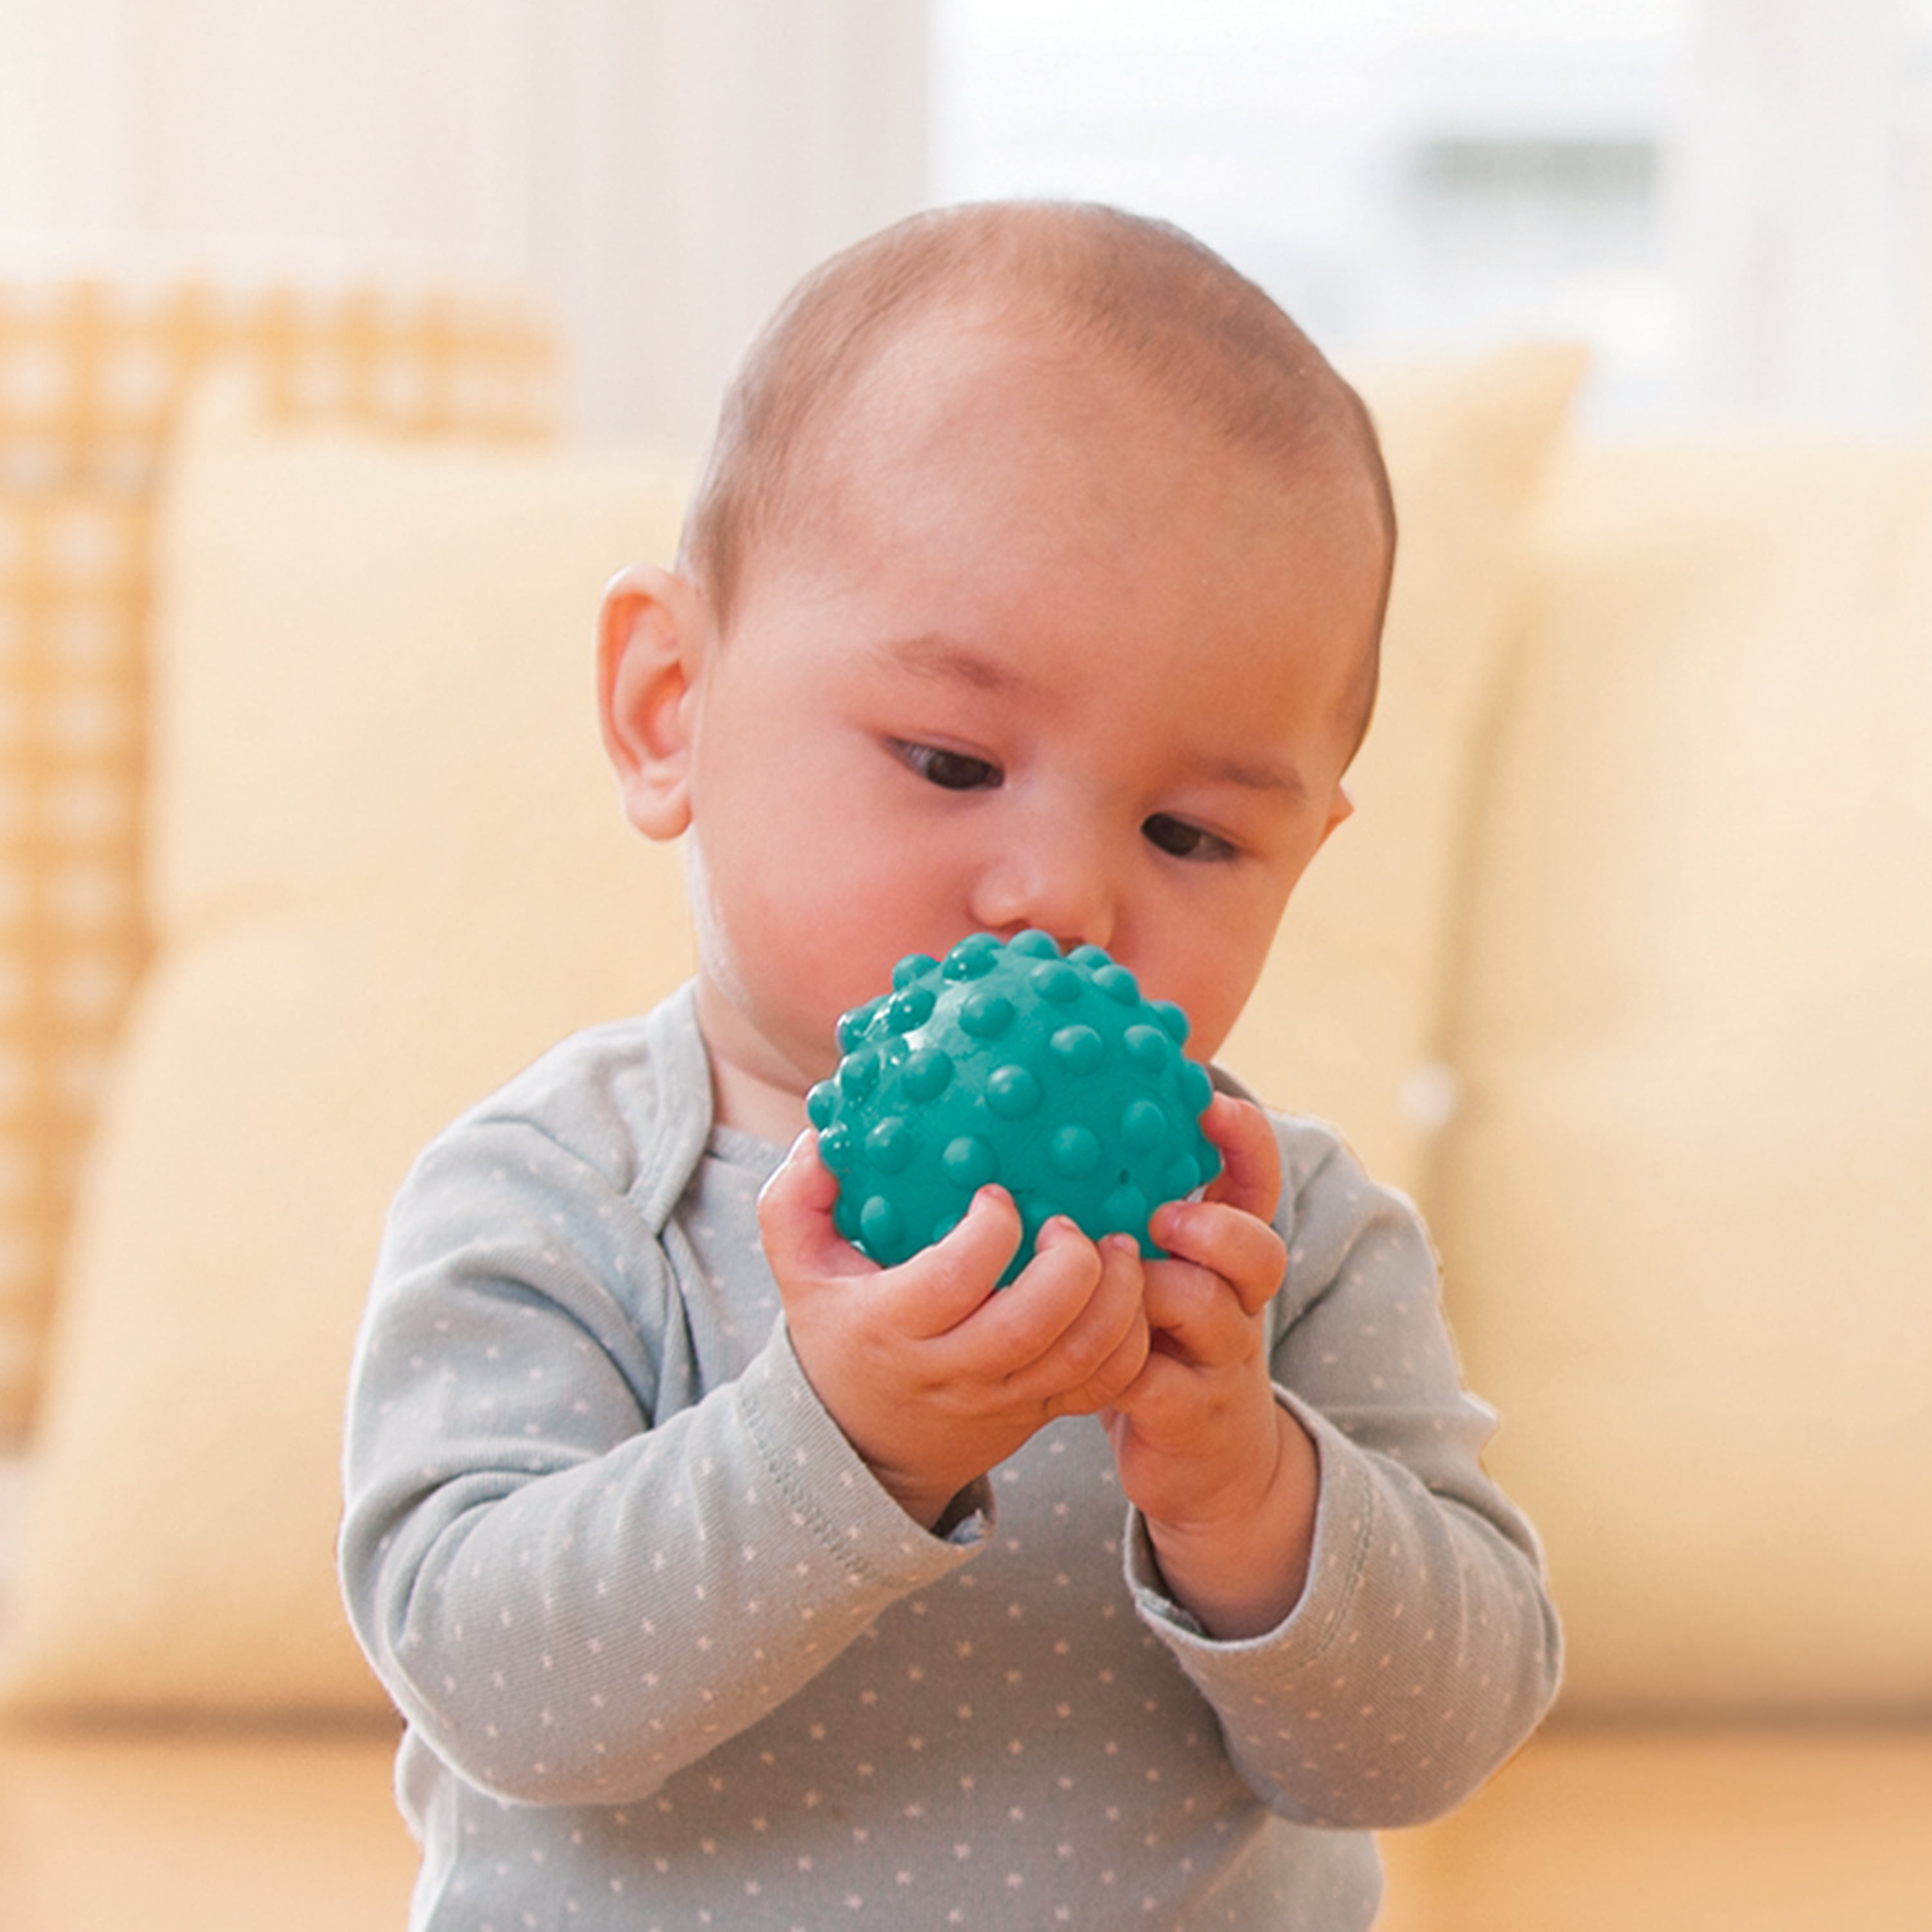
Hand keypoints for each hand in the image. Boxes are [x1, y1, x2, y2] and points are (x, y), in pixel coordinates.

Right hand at [758, 1133, 1150, 1529]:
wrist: (863, 1443)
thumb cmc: (838, 1332)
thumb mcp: (799, 1267)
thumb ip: (797, 1198)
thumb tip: (821, 1135)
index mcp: (894, 1326)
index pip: (955, 1278)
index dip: (991, 1230)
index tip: (997, 1194)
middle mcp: (954, 1370)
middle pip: (1034, 1323)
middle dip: (1070, 1264)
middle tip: (1071, 1224)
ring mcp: (1006, 1399)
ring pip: (1085, 1357)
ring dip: (1118, 1297)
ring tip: (1119, 1247)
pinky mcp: (1043, 1413)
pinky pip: (1107, 1383)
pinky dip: (1133, 1337)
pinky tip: (1130, 1289)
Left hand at [1102, 1093, 1319, 1637]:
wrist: (1210, 1465)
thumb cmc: (1161, 1342)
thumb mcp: (1158, 1272)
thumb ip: (1127, 1211)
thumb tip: (1052, 1125)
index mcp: (1228, 1257)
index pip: (1258, 1185)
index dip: (1245, 1142)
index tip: (1210, 1102)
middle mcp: (1237, 1302)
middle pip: (1260, 1249)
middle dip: (1214, 1225)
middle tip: (1165, 1217)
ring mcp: (1219, 1360)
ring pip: (1207, 1307)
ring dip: (1153, 1288)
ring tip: (1109, 1285)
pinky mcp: (1188, 1414)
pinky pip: (1155, 1378)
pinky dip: (1115, 1359)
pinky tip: (1070, 1348)